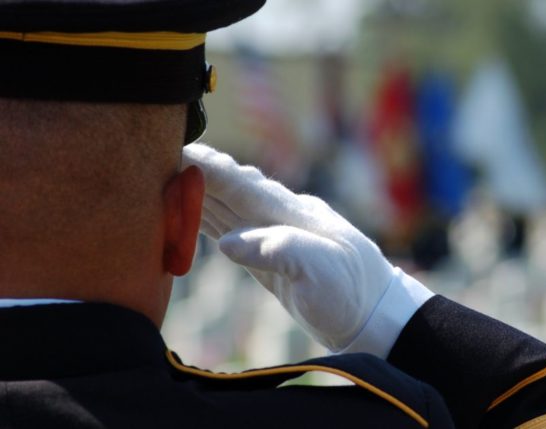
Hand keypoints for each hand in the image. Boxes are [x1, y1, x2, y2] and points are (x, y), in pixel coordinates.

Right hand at [182, 144, 433, 356]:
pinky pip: (231, 232)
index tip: (179, 149)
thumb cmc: (352, 291)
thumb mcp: (322, 270)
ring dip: (195, 193)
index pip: (243, 184)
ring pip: (227, 207)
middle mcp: (281, 217)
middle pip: (230, 189)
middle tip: (157, 154)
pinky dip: (206, 221)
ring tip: (162, 178)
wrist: (373, 316)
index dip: (210, 168)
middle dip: (195, 172)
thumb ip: (278, 250)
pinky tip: (189, 214)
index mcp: (293, 214)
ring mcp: (275, 236)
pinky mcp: (270, 259)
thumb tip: (228, 242)